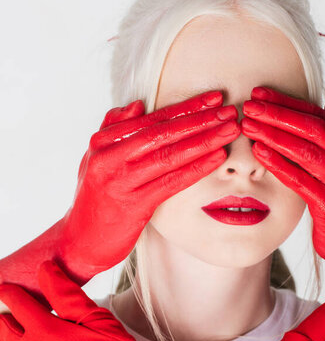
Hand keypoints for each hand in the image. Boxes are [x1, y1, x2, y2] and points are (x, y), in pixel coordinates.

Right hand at [57, 92, 238, 280]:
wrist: (78, 241)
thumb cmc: (92, 198)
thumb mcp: (95, 159)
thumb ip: (114, 130)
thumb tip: (137, 104)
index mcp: (103, 142)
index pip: (151, 119)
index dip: (185, 107)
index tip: (213, 100)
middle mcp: (110, 157)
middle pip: (163, 132)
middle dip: (200, 120)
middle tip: (229, 111)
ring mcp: (121, 182)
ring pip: (170, 155)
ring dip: (204, 140)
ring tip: (230, 130)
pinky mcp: (134, 206)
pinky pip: (171, 182)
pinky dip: (196, 168)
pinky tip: (216, 158)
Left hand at [241, 86, 324, 288]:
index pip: (320, 116)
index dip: (288, 103)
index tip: (260, 94)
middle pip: (313, 130)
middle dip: (277, 115)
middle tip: (249, 106)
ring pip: (306, 152)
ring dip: (273, 136)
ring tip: (248, 126)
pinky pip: (300, 180)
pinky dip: (278, 164)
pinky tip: (258, 152)